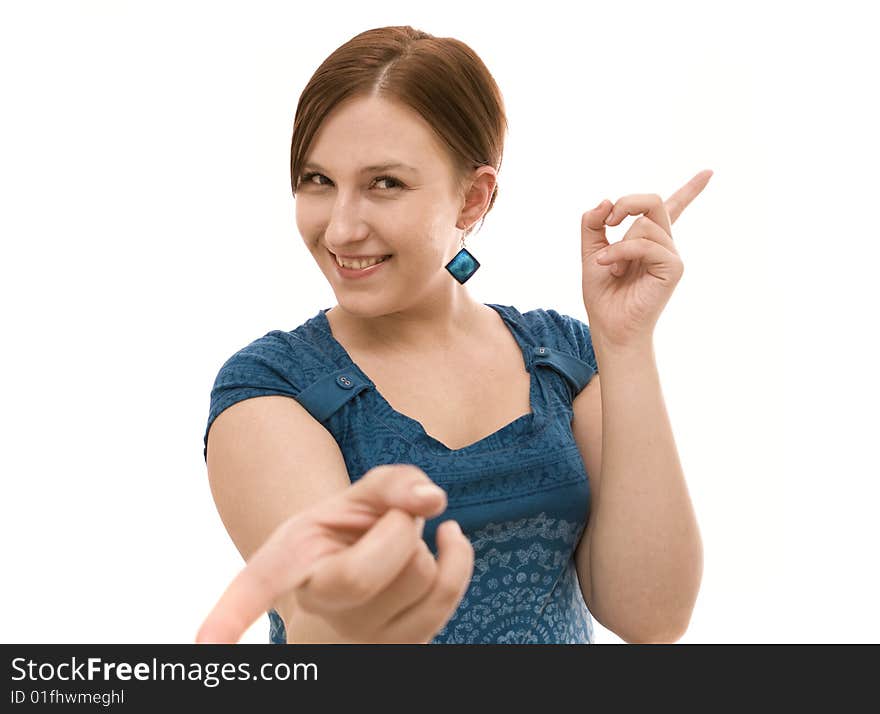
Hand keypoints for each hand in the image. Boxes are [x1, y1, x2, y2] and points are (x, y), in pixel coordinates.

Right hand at [194, 464, 473, 643]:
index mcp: (291, 567)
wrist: (362, 576)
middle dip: (394, 525)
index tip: (204, 647)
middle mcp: (320, 610)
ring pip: (418, 574)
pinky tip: (447, 539)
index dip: (229, 614)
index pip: (259, 586)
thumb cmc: (351, 535)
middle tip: (386, 520)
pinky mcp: (410, 646)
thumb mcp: (356, 497)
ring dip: (420, 541)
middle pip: (367, 570)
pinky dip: (458, 553)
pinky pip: (450, 591)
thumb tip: (432, 498)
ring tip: (398, 542)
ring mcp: (366, 641)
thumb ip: (391, 481)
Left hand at [580, 169, 713, 348]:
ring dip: (616, 244)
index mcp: (648, 239)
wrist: (608, 326)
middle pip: (654, 201)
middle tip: (608, 222)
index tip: (709, 172)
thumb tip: (605, 201)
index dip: (691, 189)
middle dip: (627, 203)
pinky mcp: (673, 268)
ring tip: (609, 267)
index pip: (673, 207)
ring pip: (644, 225)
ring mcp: (671, 255)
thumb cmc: (603, 294)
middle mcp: (663, 244)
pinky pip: (646, 244)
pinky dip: (622, 252)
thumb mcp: (589, 252)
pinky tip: (612, 268)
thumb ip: (593, 224)